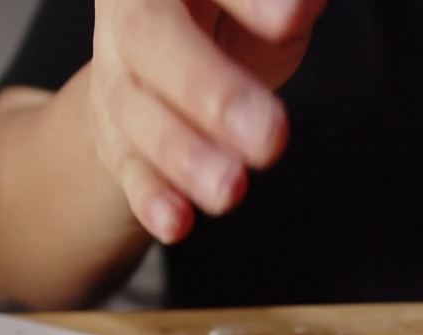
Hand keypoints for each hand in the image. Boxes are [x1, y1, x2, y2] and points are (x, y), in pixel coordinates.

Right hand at [90, 0, 323, 243]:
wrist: (154, 58)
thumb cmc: (226, 17)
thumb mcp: (261, 2)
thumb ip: (285, 3)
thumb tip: (306, 2)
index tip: (291, 17)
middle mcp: (129, 17)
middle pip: (153, 42)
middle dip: (210, 89)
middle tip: (269, 133)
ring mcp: (116, 81)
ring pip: (138, 115)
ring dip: (184, 156)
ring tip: (228, 188)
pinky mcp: (116, 142)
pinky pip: (128, 172)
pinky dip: (152, 200)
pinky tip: (176, 223)